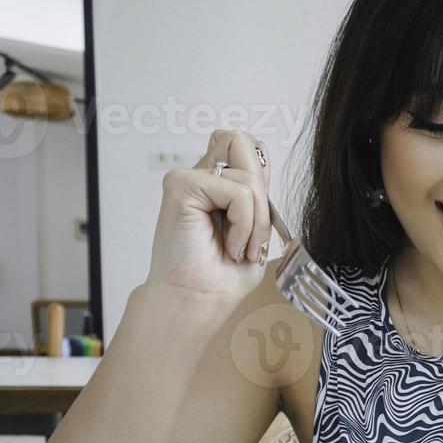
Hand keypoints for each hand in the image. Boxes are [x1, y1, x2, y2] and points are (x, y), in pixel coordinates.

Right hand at [144, 129, 274, 306]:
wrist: (198, 300)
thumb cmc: (223, 274)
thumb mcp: (254, 226)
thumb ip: (256, 191)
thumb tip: (261, 159)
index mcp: (217, 182)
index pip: (247, 147)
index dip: (262, 176)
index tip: (258, 218)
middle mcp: (201, 175)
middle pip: (244, 143)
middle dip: (261, 194)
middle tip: (252, 233)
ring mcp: (188, 178)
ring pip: (249, 178)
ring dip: (256, 222)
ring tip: (240, 248)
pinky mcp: (181, 186)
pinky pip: (238, 192)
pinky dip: (244, 225)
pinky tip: (230, 246)